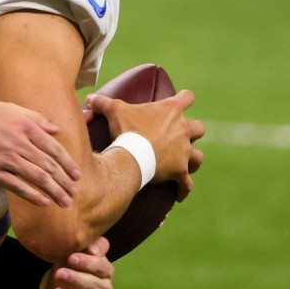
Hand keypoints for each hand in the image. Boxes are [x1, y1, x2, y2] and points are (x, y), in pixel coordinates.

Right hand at [0, 102, 80, 207]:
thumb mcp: (10, 109)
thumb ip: (36, 118)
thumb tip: (57, 129)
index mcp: (25, 127)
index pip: (54, 148)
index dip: (68, 164)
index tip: (77, 175)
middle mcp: (19, 143)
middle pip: (49, 166)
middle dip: (65, 182)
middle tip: (74, 193)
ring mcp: (6, 159)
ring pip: (37, 177)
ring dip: (54, 191)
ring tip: (65, 202)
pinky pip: (17, 186)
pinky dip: (32, 195)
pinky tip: (43, 202)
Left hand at [43, 236, 114, 288]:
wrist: (59, 286)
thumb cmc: (71, 265)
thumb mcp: (78, 252)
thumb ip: (90, 245)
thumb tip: (92, 249)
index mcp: (105, 272)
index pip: (102, 267)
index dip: (87, 263)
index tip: (71, 258)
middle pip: (94, 285)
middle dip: (76, 279)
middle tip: (59, 274)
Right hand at [85, 90, 205, 201]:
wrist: (133, 156)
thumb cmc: (127, 131)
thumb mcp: (114, 110)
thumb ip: (103, 102)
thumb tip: (89, 98)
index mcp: (172, 111)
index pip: (188, 97)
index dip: (185, 98)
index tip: (180, 102)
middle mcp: (184, 130)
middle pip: (199, 128)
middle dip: (193, 132)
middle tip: (179, 136)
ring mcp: (184, 152)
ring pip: (199, 156)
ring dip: (193, 159)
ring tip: (185, 162)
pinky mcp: (180, 171)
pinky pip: (187, 183)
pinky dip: (184, 187)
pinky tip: (181, 191)